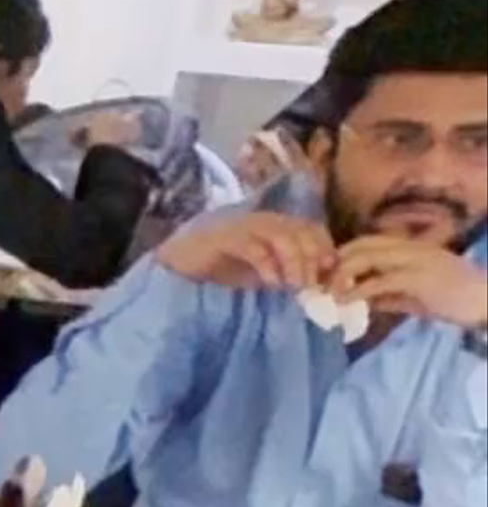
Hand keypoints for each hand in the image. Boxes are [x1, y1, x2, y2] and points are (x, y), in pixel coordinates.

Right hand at [159, 212, 328, 290]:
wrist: (177, 264)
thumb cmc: (219, 268)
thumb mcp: (261, 272)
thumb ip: (286, 273)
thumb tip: (315, 285)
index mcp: (274, 225)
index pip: (312, 229)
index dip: (325, 250)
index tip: (329, 278)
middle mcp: (263, 220)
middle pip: (301, 230)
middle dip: (313, 259)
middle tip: (312, 286)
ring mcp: (243, 225)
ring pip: (282, 235)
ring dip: (295, 261)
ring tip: (295, 286)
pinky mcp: (224, 236)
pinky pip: (254, 247)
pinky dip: (268, 266)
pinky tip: (271, 284)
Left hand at [323, 229, 487, 335]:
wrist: (485, 301)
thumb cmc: (455, 300)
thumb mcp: (417, 297)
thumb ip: (390, 296)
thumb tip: (365, 301)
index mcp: (411, 247)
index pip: (368, 242)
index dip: (343, 255)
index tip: (327, 275)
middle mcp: (410, 247)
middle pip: (361, 245)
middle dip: (336, 263)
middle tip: (321, 284)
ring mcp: (413, 259)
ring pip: (366, 257)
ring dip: (341, 275)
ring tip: (329, 293)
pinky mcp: (415, 277)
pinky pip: (378, 280)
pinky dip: (357, 290)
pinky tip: (345, 301)